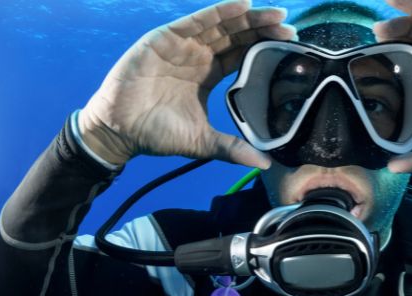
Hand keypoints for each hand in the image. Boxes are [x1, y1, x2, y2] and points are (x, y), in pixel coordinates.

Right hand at [78, 0, 294, 167]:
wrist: (120, 130)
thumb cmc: (157, 134)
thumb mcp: (203, 141)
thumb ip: (233, 148)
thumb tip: (265, 164)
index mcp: (209, 74)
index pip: (242, 55)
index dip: (264, 48)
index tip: (290, 45)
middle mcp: (198, 56)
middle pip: (237, 36)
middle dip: (263, 29)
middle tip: (291, 27)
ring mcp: (182, 45)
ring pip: (221, 25)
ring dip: (248, 17)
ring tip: (276, 13)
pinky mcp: (165, 38)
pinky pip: (196, 20)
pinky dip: (219, 11)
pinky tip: (242, 4)